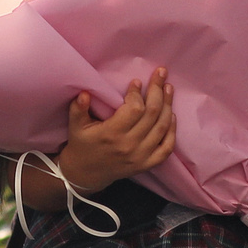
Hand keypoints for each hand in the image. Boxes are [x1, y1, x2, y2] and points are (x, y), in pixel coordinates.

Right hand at [56, 69, 175, 191]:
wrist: (86, 174)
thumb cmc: (82, 145)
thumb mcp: (75, 126)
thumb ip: (78, 109)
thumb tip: (85, 92)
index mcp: (112, 134)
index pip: (134, 109)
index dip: (138, 93)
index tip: (136, 82)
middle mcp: (129, 145)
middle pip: (152, 114)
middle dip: (157, 90)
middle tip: (161, 73)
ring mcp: (140, 157)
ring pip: (162, 127)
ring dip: (168, 105)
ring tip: (168, 88)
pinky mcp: (146, 164)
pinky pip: (167, 148)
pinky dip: (172, 131)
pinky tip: (172, 115)